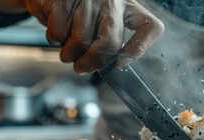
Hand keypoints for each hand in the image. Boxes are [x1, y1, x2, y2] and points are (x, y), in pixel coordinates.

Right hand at [24, 0, 163, 73]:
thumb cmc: (80, 12)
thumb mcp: (102, 22)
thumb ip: (111, 42)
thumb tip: (113, 66)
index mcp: (128, 7)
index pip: (150, 27)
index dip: (139, 49)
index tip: (122, 62)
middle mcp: (112, 1)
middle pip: (110, 44)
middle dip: (92, 63)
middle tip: (81, 68)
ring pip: (80, 42)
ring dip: (68, 53)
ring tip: (66, 45)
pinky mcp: (64, 0)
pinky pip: (59, 33)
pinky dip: (54, 39)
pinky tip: (56, 27)